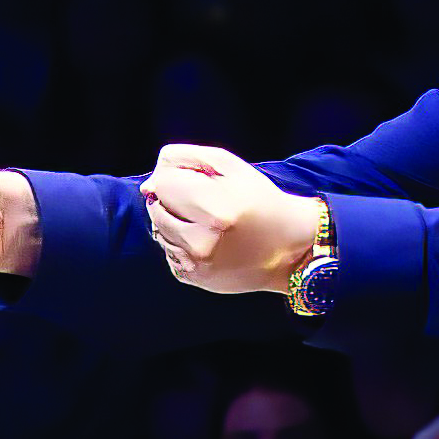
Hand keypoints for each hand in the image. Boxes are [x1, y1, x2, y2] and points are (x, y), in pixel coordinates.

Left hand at [143, 145, 330, 299]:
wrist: (289, 247)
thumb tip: (149, 184)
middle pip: (156, 208)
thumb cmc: (258, 199)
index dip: (174, 178)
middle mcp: (202, 240)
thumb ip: (185, 160)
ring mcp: (196, 263)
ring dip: (175, 222)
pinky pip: (167, 251)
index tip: (194, 182)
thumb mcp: (230, 166)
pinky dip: (180, 243)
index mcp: (216, 208)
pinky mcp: (192, 278)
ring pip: (158, 231)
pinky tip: (206, 240)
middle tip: (203, 203)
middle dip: (173, 200)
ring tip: (206, 222)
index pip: (162, 185)